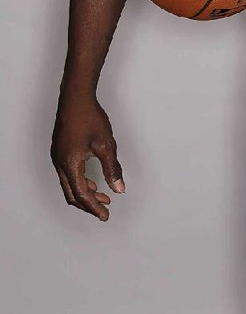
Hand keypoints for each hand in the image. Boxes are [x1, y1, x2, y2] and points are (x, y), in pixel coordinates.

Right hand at [51, 91, 124, 220]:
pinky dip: (79, 182)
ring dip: (84, 192)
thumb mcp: (106, 145)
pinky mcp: (59, 151)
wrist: (75, 98)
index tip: (105, 215)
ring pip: (68, 184)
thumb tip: (119, 188)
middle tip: (104, 209)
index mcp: (70, 165)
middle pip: (72, 194)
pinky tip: (92, 180)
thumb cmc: (90, 118)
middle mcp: (60, 164)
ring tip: (102, 195)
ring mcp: (57, 157)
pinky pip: (67, 174)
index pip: (82, 195)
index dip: (94, 207)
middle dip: (88, 204)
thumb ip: (112, 168)